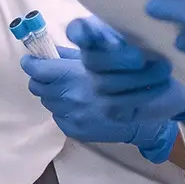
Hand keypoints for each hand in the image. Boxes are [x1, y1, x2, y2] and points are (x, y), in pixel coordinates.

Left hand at [22, 47, 180, 163]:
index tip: (32, 58)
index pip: (40, 70)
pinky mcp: (76, 132)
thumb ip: (75, 56)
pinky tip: (79, 103)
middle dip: (42, 77)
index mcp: (78, 76)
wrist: (152, 118)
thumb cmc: (135, 80)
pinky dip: (63, 108)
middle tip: (51, 71)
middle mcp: (72, 99)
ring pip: (47, 101)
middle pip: (38, 86)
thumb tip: (51, 51)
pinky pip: (58, 116)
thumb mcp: (107, 59)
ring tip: (69, 87)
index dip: (33, 62)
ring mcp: (73, 118)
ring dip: (54, 92)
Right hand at [68, 17, 184, 127]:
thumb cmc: (155, 46)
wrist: (169, 80)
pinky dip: (144, 93)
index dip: (78, 33)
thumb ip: (137, 24)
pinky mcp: (110, 107)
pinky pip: (121, 104)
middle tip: (140, 58)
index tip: (85, 36)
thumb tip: (142, 18)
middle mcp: (92, 60)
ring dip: (138, 77)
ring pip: (106, 84)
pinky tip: (163, 84)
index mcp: (98, 35)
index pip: (77, 31)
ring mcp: (98, 85)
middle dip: (116, 59)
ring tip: (164, 68)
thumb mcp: (148, 30)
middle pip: (91, 60)